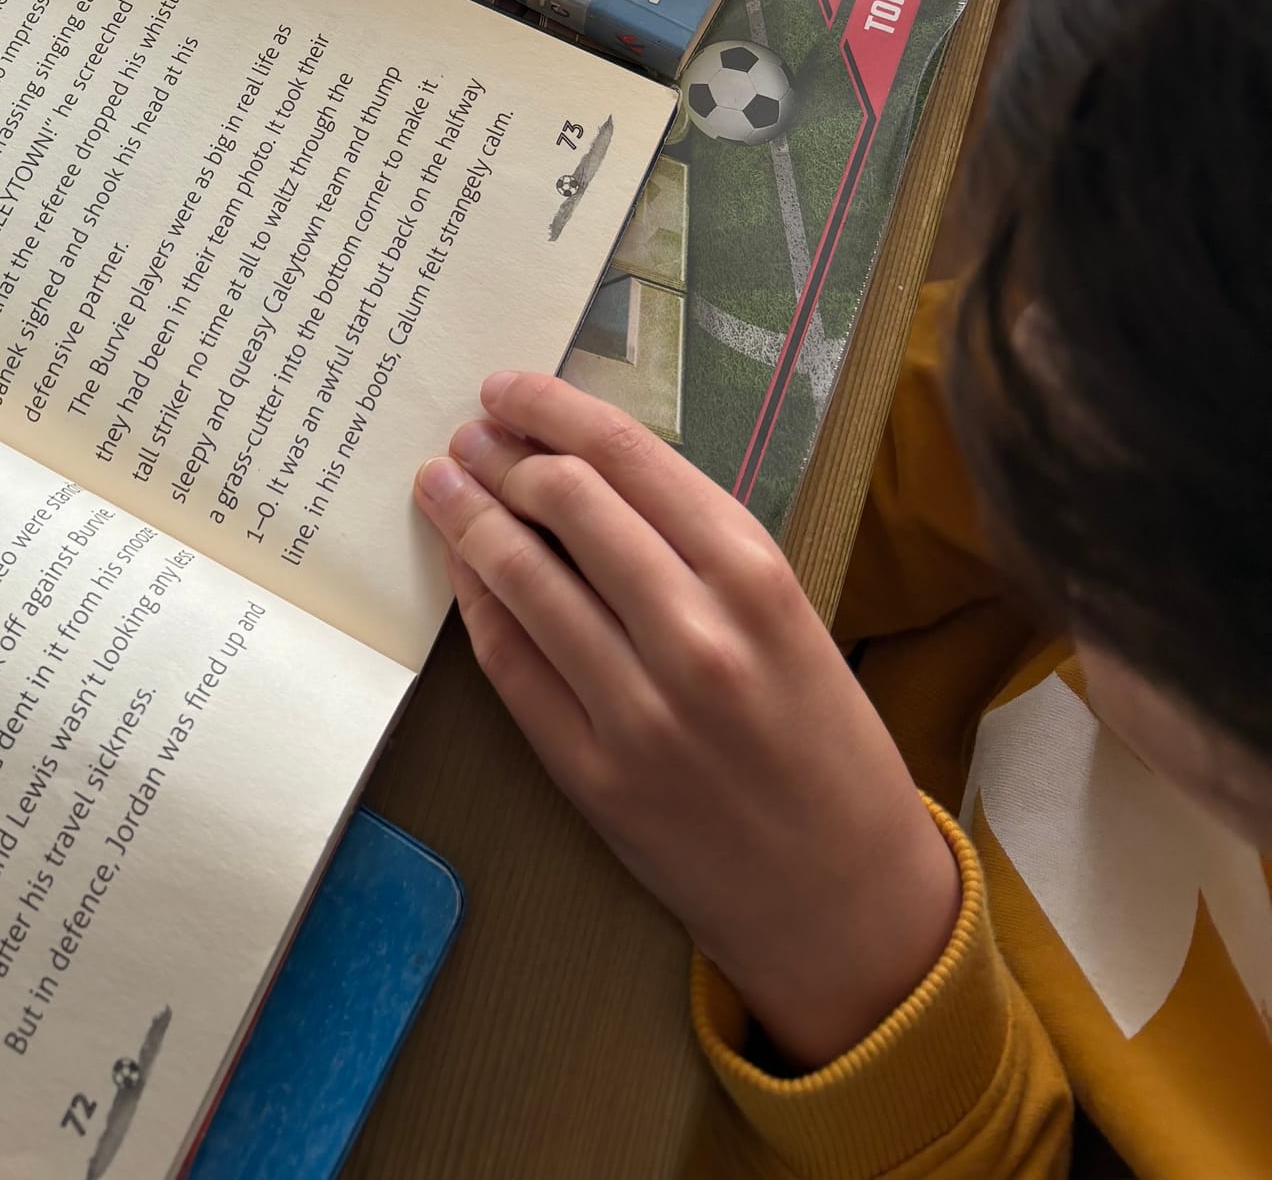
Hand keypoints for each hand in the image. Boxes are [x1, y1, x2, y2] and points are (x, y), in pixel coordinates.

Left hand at [414, 373, 960, 1069]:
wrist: (847, 900)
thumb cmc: (823, 739)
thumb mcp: (787, 615)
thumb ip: (695, 544)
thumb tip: (582, 467)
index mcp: (755, 577)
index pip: (629, 456)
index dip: (554, 408)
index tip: (510, 388)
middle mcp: (695, 634)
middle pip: (566, 501)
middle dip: (503, 453)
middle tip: (471, 432)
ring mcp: (636, 710)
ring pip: (523, 577)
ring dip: (468, 515)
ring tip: (441, 481)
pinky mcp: (591, 774)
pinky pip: (510, 663)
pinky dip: (477, 602)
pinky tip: (461, 567)